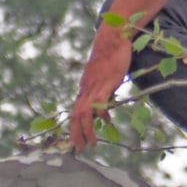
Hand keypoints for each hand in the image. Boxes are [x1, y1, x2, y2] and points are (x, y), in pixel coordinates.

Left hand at [69, 24, 132, 151]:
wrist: (112, 37)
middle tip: (79, 149)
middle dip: (76, 134)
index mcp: (85, 87)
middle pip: (75, 115)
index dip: (74, 127)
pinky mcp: (106, 82)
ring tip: (92, 143)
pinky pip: (99, 101)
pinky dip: (101, 113)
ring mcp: (95, 85)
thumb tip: (104, 105)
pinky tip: (106, 121)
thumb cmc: (109, 55)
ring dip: (86, 130)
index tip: (77, 140)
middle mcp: (86, 88)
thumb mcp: (103, 76)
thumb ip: (102, 90)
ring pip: (84, 112)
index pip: (75, 111)